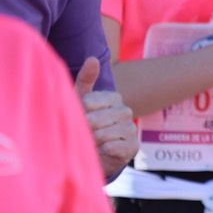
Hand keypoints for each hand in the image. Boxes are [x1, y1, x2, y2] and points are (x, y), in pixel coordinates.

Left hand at [74, 59, 136, 176]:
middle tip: (84, 132)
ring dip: (93, 140)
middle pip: (97, 119)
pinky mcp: (133, 147)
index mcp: (113, 97)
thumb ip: (86, 79)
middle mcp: (125, 111)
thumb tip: (93, 58)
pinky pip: (113, 147)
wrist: (92, 153)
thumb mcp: (79, 100)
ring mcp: (131, 129)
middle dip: (86, 128)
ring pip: (105, 133)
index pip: (91, 102)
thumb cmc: (83, 123)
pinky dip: (102, 150)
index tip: (80, 116)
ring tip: (92, 142)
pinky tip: (102, 150)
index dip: (80, 112)